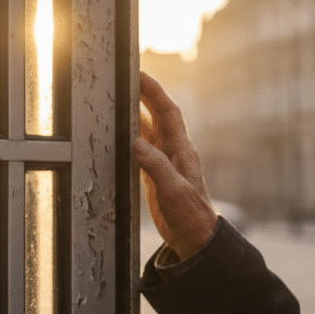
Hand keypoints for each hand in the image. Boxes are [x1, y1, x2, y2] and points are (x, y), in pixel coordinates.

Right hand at [136, 71, 217, 259]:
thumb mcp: (173, 191)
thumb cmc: (190, 215)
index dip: (154, 92)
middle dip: (144, 95)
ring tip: (119, 100)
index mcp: (182, 150)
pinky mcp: (157, 174)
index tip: (140, 75)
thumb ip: (156, 166)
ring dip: (136, 114)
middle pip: (157, 115)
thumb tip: (137, 143)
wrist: (195, 238)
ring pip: (148, 130)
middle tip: (126, 79)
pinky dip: (131, 137)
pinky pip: (142, 148)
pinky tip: (121, 134)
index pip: (167, 112)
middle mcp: (174, 151)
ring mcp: (165, 162)